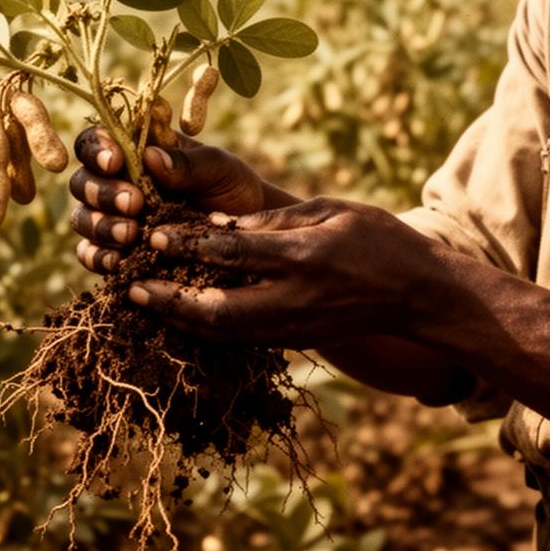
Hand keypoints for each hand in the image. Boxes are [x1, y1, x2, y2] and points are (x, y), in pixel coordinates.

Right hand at [66, 126, 274, 274]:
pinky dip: (99, 257)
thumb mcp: (220, 169)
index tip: (117, 161)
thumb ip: (188, 162)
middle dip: (103, 192)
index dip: (97, 148)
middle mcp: (115, 183)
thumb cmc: (232, 191)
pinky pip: (90, 255)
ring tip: (132, 233)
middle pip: (82, 181)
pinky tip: (120, 261)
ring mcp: (112, 219)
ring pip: (81, 218)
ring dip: (101, 225)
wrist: (249, 240)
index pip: (96, 141)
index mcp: (135, 151)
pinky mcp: (115, 253)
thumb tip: (150, 157)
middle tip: (135, 203)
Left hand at [128, 197, 439, 347]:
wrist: (418, 295)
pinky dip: (205, 327)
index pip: (235, 252)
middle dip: (171, 300)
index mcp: (305, 257)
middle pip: (219, 308)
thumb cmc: (377, 239)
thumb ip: (276, 218)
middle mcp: (295, 299)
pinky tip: (181, 314)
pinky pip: (240, 338)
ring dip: (180, 319)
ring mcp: (294, 327)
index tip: (154, 234)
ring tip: (144, 302)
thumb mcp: (330, 209)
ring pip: (224, 331)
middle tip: (132, 287)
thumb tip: (220, 222)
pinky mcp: (295, 341)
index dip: (188, 245)